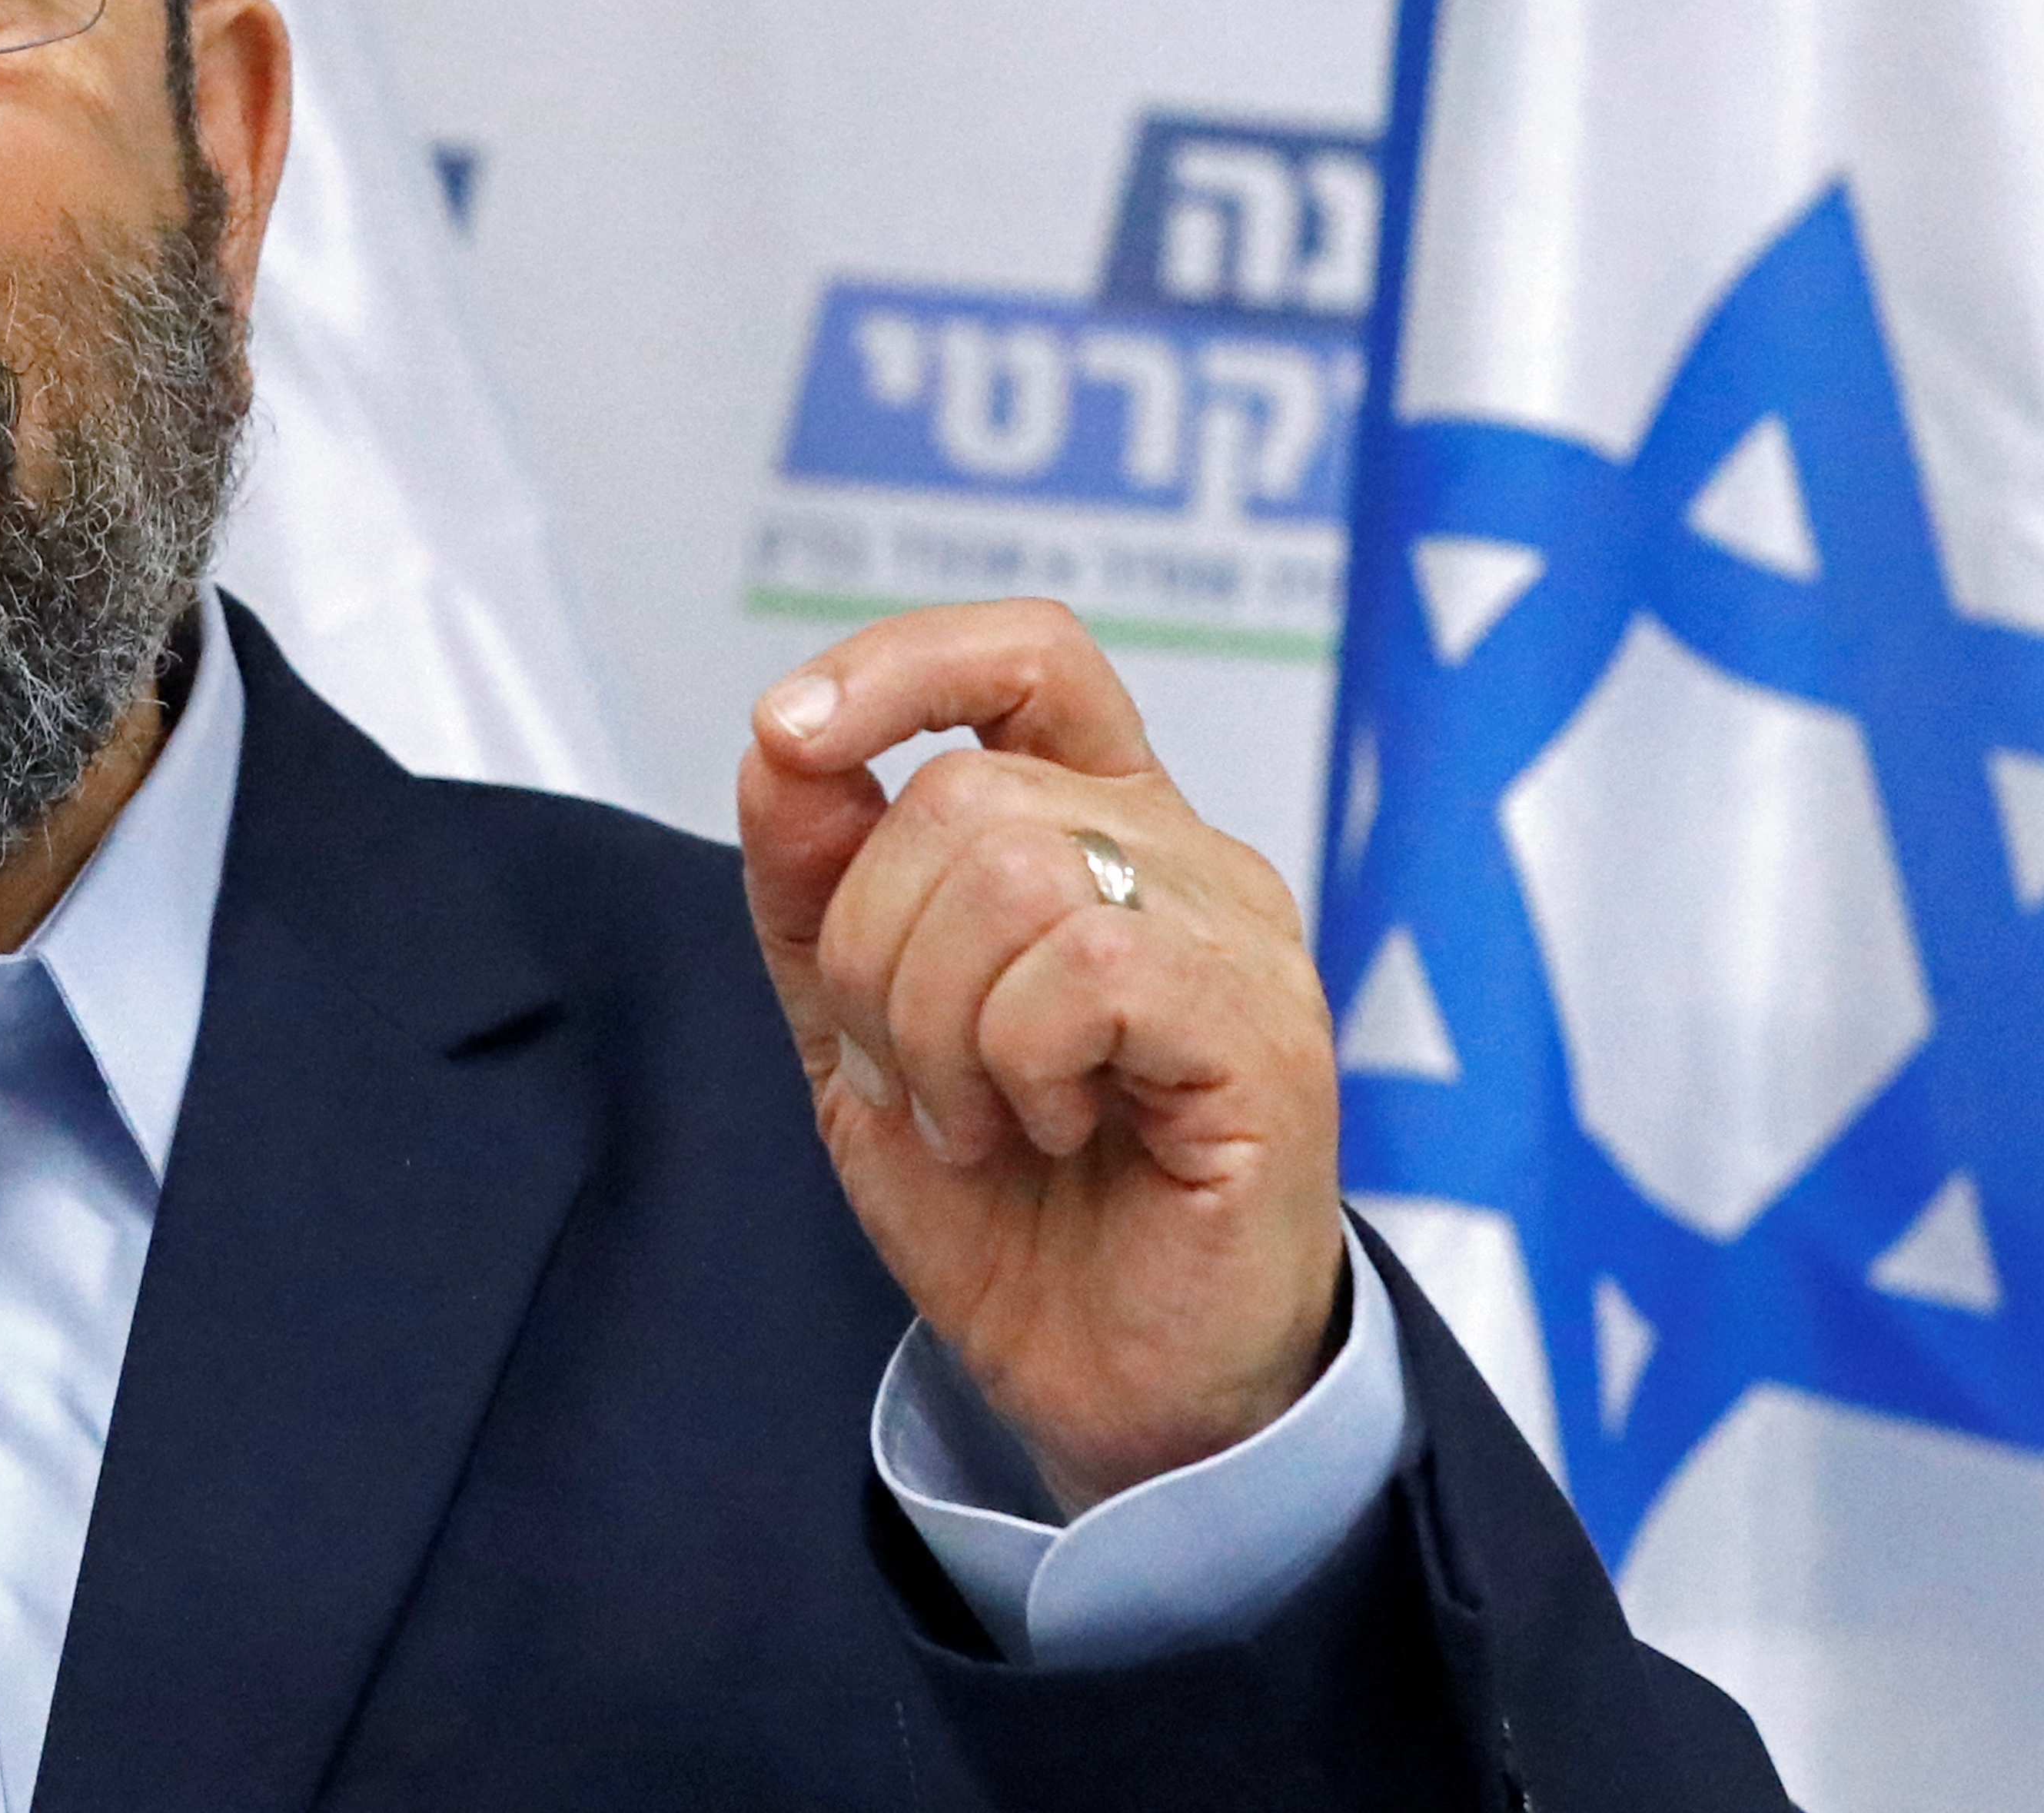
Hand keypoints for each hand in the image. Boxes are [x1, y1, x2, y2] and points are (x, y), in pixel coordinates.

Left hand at [738, 601, 1345, 1512]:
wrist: (1103, 1388)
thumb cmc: (1011, 1205)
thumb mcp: (858, 1022)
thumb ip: (815, 881)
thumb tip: (780, 743)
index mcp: (1101, 827)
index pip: (1026, 655)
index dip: (899, 665)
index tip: (788, 737)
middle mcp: (1184, 857)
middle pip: (964, 789)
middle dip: (872, 949)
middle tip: (908, 1077)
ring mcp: (1240, 937)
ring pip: (1013, 867)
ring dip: (935, 1023)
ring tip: (979, 1117)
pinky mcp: (1263, 1032)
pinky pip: (1085, 966)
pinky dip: (1015, 1064)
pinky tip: (1046, 1131)